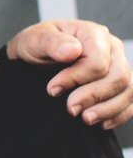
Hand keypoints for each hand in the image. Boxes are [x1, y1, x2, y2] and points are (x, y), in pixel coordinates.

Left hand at [7, 20, 131, 128]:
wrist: (35, 57)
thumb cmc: (36, 46)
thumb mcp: (34, 40)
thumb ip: (51, 43)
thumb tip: (72, 50)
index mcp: (93, 33)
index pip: (97, 62)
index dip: (76, 79)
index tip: (52, 90)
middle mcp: (112, 48)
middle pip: (118, 77)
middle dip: (93, 96)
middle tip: (71, 109)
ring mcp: (120, 65)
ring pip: (128, 91)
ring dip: (108, 109)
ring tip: (85, 119)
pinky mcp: (121, 83)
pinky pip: (131, 101)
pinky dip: (119, 115)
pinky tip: (101, 123)